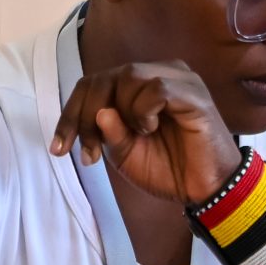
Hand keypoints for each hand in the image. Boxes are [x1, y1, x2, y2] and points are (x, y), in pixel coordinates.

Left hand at [50, 61, 242, 206]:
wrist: (206, 190)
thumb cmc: (169, 169)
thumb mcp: (124, 155)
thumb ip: (107, 133)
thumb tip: (100, 113)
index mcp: (138, 87)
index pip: (94, 84)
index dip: (71, 113)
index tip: (58, 149)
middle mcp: (156, 74)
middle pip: (104, 77)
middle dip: (85, 116)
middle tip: (88, 152)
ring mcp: (177, 79)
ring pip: (128, 76)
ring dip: (121, 111)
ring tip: (137, 136)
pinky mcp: (192, 92)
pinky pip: (155, 87)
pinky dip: (143, 110)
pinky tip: (151, 128)